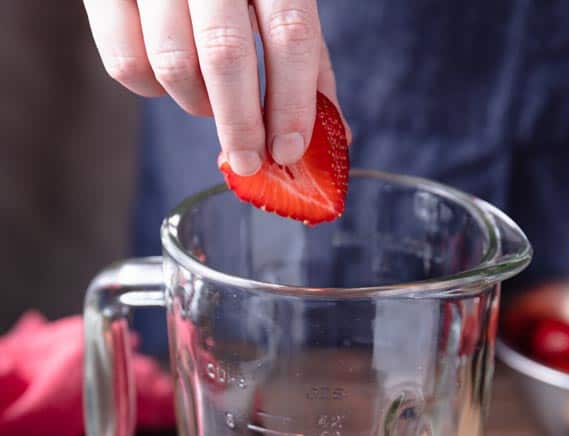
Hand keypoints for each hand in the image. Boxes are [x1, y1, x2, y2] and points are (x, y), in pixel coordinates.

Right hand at [82, 0, 337, 175]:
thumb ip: (306, 61)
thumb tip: (335, 138)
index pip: (289, 33)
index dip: (292, 102)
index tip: (288, 151)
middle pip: (226, 54)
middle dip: (240, 122)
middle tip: (248, 159)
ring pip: (172, 64)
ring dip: (196, 104)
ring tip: (208, 103)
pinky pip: (124, 62)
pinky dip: (150, 90)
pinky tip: (167, 79)